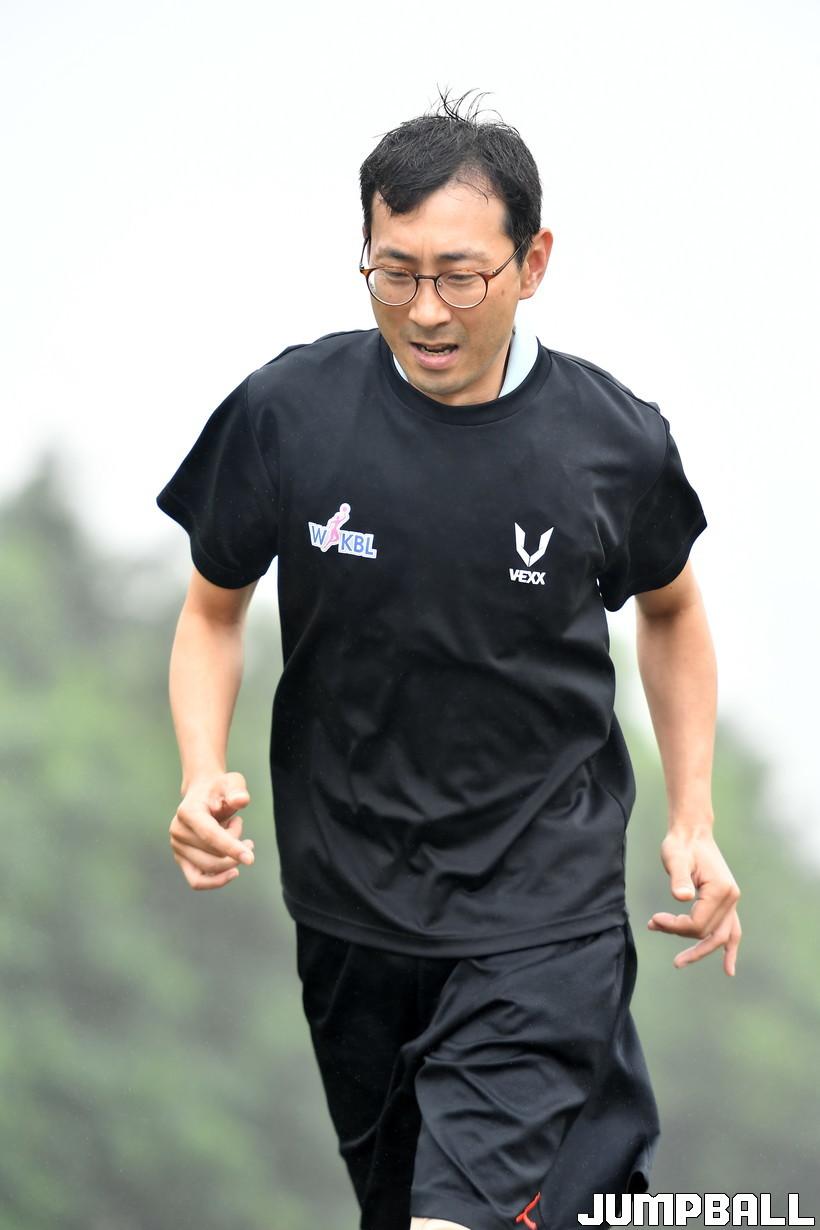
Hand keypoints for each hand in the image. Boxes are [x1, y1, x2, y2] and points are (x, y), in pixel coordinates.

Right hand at [169, 771, 255, 890]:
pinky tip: (233, 871)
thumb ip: (238, 791)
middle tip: (248, 839)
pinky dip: (217, 880)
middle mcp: (178, 831)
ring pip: (208, 869)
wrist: (205, 795)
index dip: (231, 848)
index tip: (250, 859)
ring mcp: (177, 847)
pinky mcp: (182, 859)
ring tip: (244, 844)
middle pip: (211, 855)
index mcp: (188, 812)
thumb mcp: (232, 783)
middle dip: (235, 850)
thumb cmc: (221, 789)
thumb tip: (241, 801)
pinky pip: (197, 881)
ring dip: (231, 861)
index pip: (210, 835)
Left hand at [648, 826, 740, 975]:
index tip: (654, 920)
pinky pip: (731, 930)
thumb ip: (679, 877)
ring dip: (701, 950)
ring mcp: (731, 901)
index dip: (675, 927)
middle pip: (708, 933)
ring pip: (721, 936)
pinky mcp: (726, 902)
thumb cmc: (681, 845)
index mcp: (721, 890)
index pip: (698, 923)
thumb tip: (681, 897)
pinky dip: (729, 949)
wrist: (692, 833)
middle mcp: (731, 898)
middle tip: (656, 932)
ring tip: (679, 962)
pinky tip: (728, 968)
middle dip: (682, 938)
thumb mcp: (675, 858)